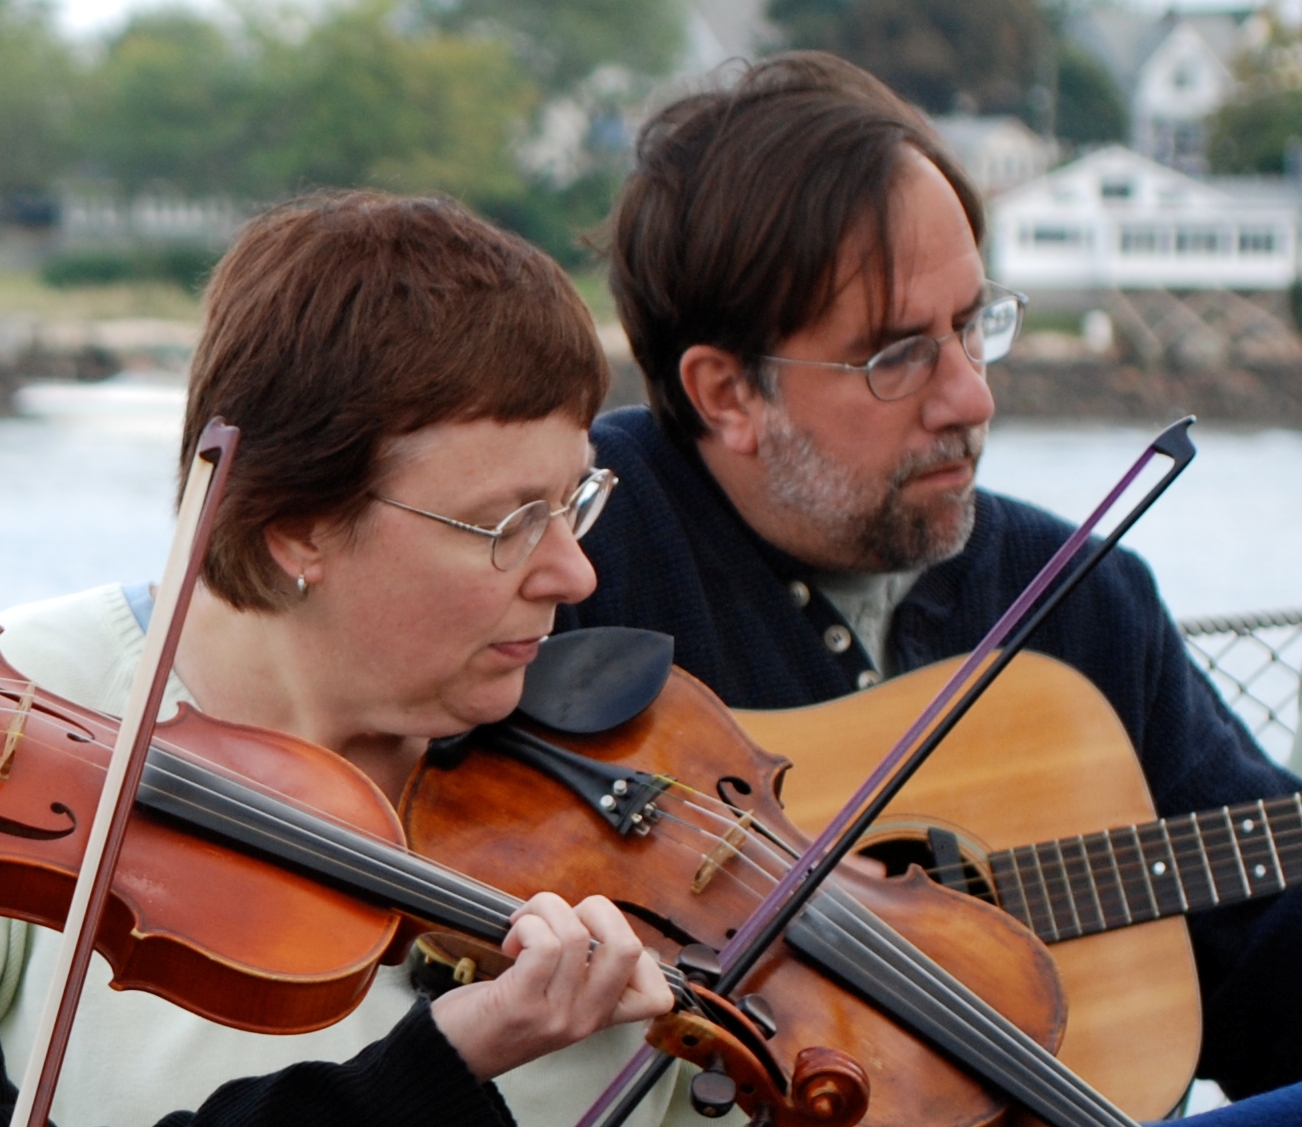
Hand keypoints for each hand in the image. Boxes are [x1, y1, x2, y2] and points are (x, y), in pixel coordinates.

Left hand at [430, 892, 673, 1080]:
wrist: (451, 1054)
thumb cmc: (500, 1016)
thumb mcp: (557, 1003)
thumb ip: (583, 972)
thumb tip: (596, 917)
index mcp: (599, 1016)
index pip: (656, 995)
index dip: (642, 953)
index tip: (600, 940)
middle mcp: (584, 1018)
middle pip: (628, 947)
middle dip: (598, 909)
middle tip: (566, 918)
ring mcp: (555, 1013)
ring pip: (576, 934)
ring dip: (546, 909)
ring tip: (525, 925)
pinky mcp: (520, 1003)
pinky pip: (541, 943)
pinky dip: (526, 924)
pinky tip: (512, 939)